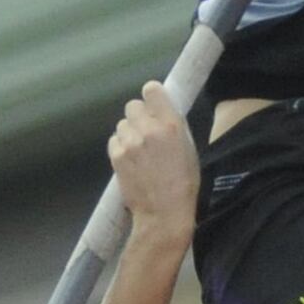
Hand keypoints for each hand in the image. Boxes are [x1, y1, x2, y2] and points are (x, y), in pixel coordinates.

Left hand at [108, 82, 197, 231]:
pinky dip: (120, 147)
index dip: (152, 97)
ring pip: (121, 124)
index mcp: (171, 124)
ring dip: (128, 132)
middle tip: (145, 132)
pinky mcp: (116, 156)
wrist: (163, 213)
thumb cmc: (184, 182)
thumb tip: (162, 113)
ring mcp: (130, 143)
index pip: (151, 90)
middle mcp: (148, 129)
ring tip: (138, 150)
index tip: (154, 107)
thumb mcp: (189, 148)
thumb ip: (174, 126)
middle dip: (138, 116)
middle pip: (132, 105)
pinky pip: (114, 141)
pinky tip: (130, 160)